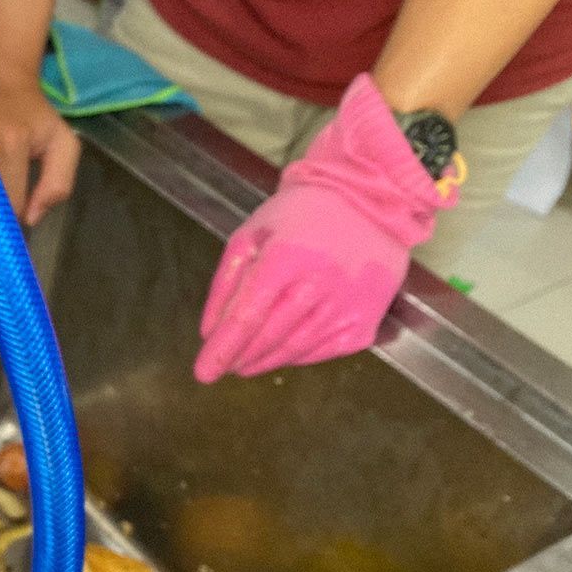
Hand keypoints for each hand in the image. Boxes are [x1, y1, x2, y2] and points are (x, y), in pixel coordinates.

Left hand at [194, 74, 456, 382]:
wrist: (369, 199)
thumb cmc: (301, 214)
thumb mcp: (252, 234)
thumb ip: (227, 282)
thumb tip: (211, 332)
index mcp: (285, 259)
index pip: (246, 317)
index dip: (222, 350)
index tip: (202, 373)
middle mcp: (319, 285)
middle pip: (269, 337)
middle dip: (241, 357)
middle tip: (224, 366)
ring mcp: (347, 305)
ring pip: (296, 349)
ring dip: (267, 361)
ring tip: (247, 364)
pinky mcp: (367, 319)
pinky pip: (327, 350)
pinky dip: (300, 357)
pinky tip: (284, 354)